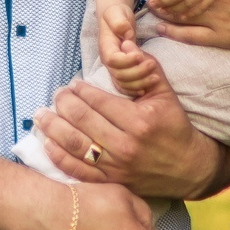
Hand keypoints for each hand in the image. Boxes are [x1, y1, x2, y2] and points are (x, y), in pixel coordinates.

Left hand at [40, 76, 222, 199]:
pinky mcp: (112, 182)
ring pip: (76, 145)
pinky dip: (60, 157)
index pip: (99, 102)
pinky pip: (80, 171)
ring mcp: (117, 167)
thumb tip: (126, 46)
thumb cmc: (175, 127)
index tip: (72, 85)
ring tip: (41, 115)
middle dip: (63, 105)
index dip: (81, 91)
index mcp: (139, 120)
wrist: (189, 168)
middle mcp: (126, 144)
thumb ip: (147, 68)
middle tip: (56, 95)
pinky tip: (47, 143)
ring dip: (53, 128)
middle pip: (83, 121)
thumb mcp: (166, 94)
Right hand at [97, 5, 163, 96]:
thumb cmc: (117, 15)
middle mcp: (108, 61)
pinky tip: (147, 88)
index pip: (113, 60)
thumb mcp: (116, 12)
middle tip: (152, 64)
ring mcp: (114, 68)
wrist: (116, 19)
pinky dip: (135, 89)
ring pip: (123, 83)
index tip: (140, 55)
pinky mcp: (122, 72)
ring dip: (140, 83)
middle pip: (119, 75)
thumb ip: (119, 21)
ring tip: (156, 77)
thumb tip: (125, 32)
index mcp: (106, 47)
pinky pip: (125, 86)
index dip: (127, 61)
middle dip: (137, 73)